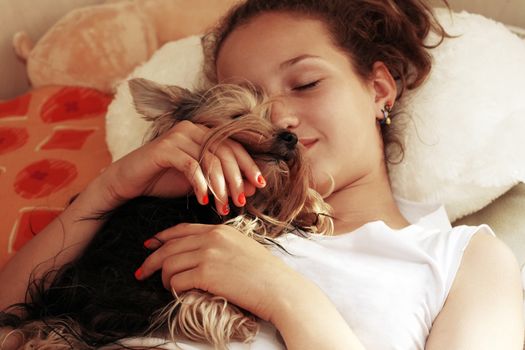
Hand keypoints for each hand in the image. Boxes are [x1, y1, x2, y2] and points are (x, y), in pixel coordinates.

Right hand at [100, 120, 265, 213]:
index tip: (260, 185)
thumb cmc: (164, 181)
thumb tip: (252, 188)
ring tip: (223, 207)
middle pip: (226, 152)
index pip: (235, 146)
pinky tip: (203, 201)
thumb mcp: (200, 182)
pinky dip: (200, 185)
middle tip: (240, 201)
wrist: (128, 183)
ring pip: (210, 159)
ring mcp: (178, 136)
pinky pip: (191, 166)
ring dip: (220, 186)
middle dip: (237, 179)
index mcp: (203, 133)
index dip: (249, 165)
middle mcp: (193, 129)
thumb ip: (223, 182)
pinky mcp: (164, 148)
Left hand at [135, 222, 292, 321]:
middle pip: (168, 246)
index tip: (149, 245)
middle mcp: (212, 238)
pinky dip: (172, 289)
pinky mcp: (206, 273)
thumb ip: (220, 245)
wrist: (280, 288)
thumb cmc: (266, 274)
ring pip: (168, 264)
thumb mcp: (243, 248)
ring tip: (167, 287)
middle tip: (141, 272)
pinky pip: (176, 281)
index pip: (181, 229)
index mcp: (220, 230)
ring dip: (163, 278)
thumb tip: (197, 254)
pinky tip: (177, 294)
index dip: (161, 237)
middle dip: (150, 260)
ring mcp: (208, 254)